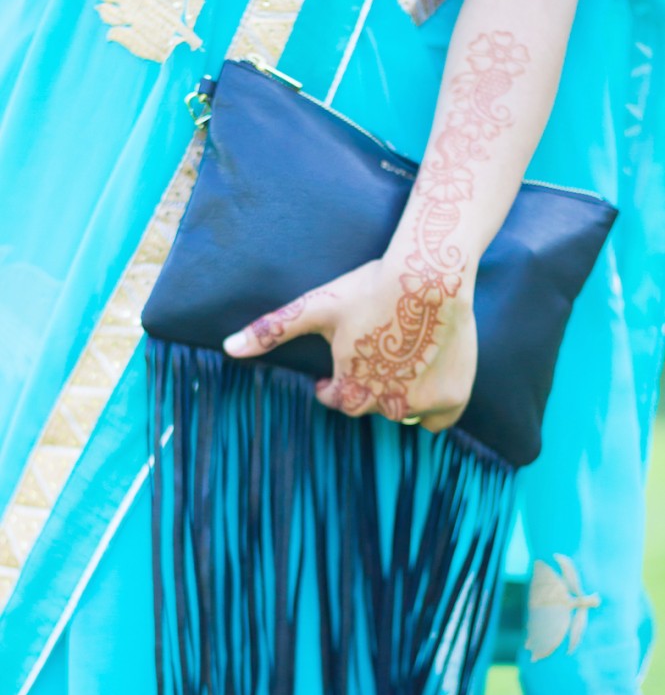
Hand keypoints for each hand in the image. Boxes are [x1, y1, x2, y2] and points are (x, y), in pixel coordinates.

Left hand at [222, 244, 477, 433]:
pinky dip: (433, 407)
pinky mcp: (454, 397)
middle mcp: (387, 406)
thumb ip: (272, 331)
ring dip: (398, 393)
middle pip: (370, 403)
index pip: (337, 399)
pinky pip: (437, 420)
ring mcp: (423, 405)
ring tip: (401, 356)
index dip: (334, 380)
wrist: (432, 274)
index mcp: (351, 392)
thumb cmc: (370, 287)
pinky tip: (427, 376)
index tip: (340, 362)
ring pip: (403, 412)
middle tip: (375, 349)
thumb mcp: (317, 307)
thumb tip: (228, 347)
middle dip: (367, 383)